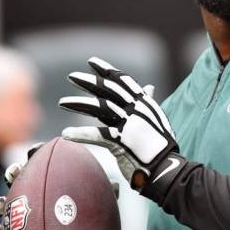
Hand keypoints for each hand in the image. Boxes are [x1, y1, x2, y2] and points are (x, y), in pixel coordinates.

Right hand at [0, 141, 120, 229]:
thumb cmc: (94, 223)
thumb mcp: (102, 207)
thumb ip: (106, 195)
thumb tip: (116, 185)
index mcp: (55, 181)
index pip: (43, 162)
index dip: (36, 153)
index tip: (35, 150)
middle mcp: (38, 195)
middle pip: (21, 179)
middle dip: (14, 172)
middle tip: (14, 173)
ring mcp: (25, 216)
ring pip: (7, 206)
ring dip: (0, 202)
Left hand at [58, 57, 179, 189]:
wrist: (166, 168)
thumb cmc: (160, 144)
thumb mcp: (156, 118)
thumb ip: (148, 102)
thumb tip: (148, 87)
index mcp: (144, 103)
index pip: (123, 81)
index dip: (106, 70)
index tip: (92, 62)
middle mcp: (136, 110)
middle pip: (108, 90)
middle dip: (89, 81)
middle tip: (72, 77)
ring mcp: (129, 124)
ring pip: (99, 107)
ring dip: (78, 104)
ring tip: (62, 102)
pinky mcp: (121, 141)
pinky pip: (96, 135)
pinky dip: (80, 134)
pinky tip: (66, 134)